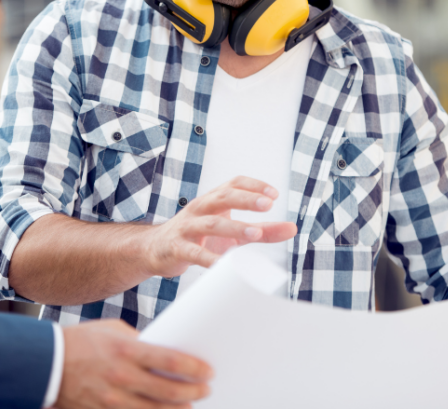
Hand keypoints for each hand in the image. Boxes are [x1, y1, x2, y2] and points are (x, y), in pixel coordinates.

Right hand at [55, 319, 210, 408]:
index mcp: (126, 350)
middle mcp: (122, 377)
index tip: (208, 371)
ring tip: (190, 405)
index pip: (170, 360)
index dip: (194, 368)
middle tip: (205, 389)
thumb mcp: (112, 330)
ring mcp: (113, 399)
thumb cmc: (80, 341)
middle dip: (193, 392)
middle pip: (169, 390)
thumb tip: (159, 349)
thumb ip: (137, 340)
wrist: (47, 363)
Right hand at [145, 176, 296, 278]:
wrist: (154, 249)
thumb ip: (263, 230)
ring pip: (211, 223)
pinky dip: (210, 258)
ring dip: (233, 227)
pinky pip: (195, 252)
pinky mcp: (177, 248)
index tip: (273, 195)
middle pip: (223, 197)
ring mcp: (187, 227)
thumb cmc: (199, 238)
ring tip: (255, 232)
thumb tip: (292, 228)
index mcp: (213, 200)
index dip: (253, 186)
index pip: (233, 183)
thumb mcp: (232, 233)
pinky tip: (225, 264)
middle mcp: (200, 208)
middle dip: (245, 199)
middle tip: (267, 205)